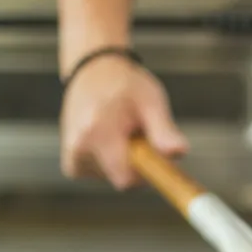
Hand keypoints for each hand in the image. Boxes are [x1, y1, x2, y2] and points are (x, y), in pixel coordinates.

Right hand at [60, 56, 187, 189]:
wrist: (94, 71)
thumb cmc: (126, 85)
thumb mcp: (151, 101)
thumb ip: (164, 129)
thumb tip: (179, 152)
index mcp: (98, 134)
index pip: (128, 180)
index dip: (148, 172)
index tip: (155, 155)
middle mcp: (78, 148)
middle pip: (122, 180)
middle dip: (138, 164)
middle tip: (138, 134)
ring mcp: (72, 157)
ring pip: (114, 177)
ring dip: (125, 161)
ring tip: (122, 131)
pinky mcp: (72, 164)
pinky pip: (102, 175)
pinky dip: (112, 162)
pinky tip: (111, 139)